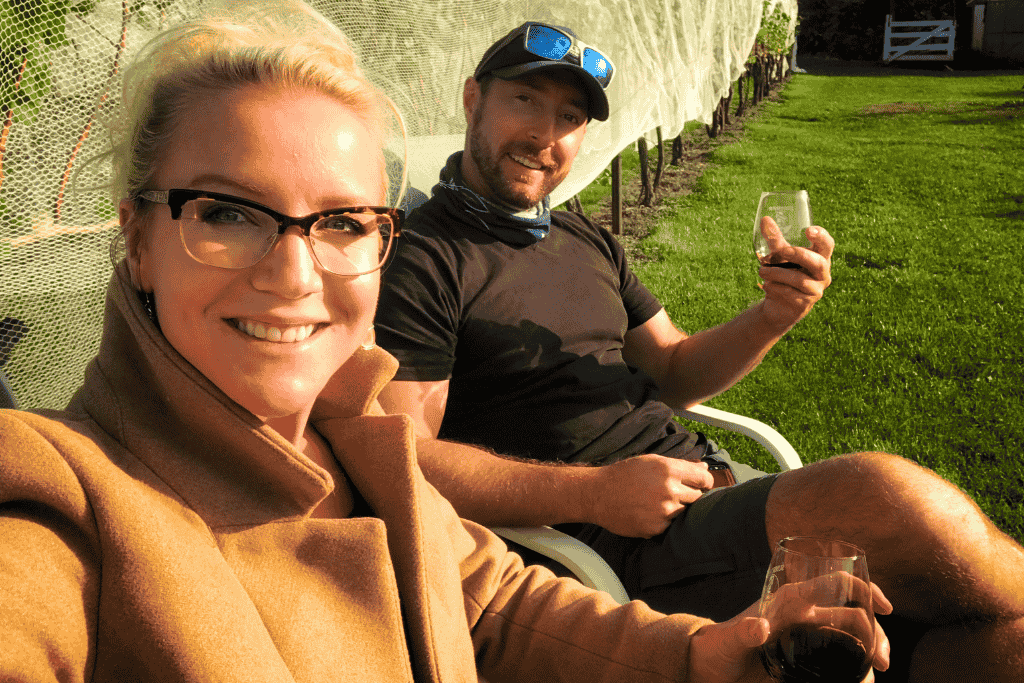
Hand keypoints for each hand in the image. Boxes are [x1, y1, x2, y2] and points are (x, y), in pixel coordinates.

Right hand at [587, 454, 714, 537]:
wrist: (598, 494)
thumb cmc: (624, 474)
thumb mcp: (651, 461)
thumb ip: (681, 465)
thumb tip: (705, 468)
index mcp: (669, 469)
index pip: (704, 478)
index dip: (705, 481)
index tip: (702, 484)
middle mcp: (669, 490)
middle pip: (697, 497)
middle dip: (689, 494)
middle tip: (672, 493)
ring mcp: (663, 511)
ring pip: (684, 512)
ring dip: (676, 508)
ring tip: (656, 502)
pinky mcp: (656, 528)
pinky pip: (670, 525)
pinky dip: (663, 520)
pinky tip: (648, 512)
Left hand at [688, 578, 891, 682]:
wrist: (707, 668)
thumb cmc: (716, 648)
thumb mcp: (728, 641)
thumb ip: (743, 632)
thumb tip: (760, 626)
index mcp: (790, 601)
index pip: (835, 584)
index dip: (863, 589)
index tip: (884, 607)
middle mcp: (804, 615)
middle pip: (854, 617)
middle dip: (876, 635)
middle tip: (883, 663)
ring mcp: (808, 638)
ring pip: (852, 640)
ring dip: (870, 655)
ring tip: (871, 680)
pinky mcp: (806, 661)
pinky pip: (839, 662)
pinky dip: (855, 672)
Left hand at [756, 221, 833, 333]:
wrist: (779, 305)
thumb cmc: (783, 274)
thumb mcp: (780, 256)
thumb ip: (775, 239)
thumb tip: (766, 219)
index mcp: (820, 257)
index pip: (827, 245)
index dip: (821, 237)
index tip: (808, 230)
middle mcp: (822, 274)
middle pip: (818, 263)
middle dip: (799, 255)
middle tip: (782, 251)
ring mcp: (816, 290)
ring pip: (800, 280)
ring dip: (777, 273)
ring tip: (761, 271)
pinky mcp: (805, 304)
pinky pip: (790, 294)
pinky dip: (775, 288)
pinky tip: (766, 286)